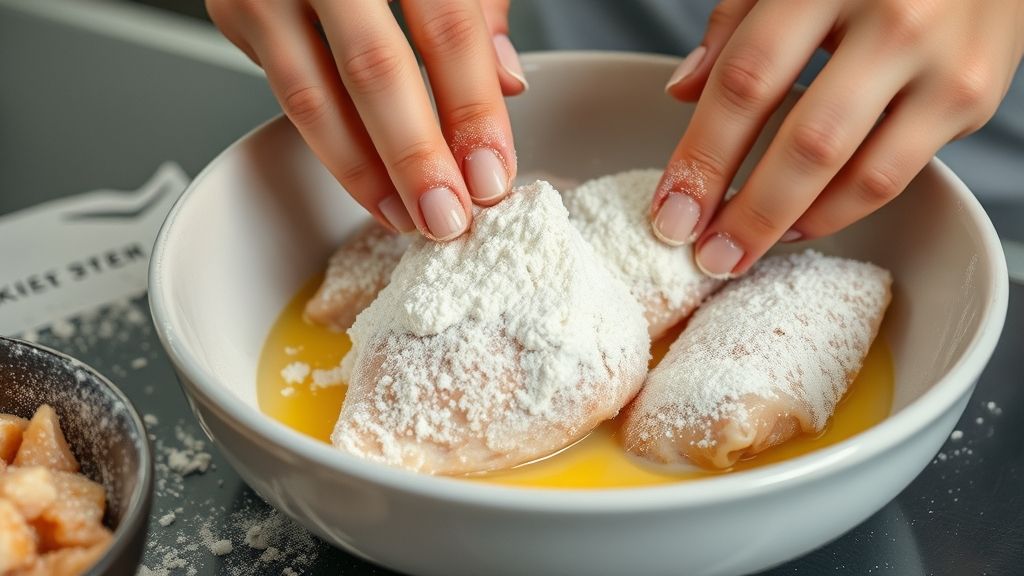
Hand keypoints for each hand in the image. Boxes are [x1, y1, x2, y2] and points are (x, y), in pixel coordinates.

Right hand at [206, 0, 525, 240]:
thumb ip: (476, 4)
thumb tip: (507, 82)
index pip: (448, 28)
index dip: (474, 110)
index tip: (493, 173)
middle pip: (376, 69)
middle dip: (416, 157)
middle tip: (447, 217)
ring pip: (314, 96)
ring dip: (364, 173)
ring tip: (406, 217)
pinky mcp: (233, 8)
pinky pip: (286, 92)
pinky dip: (329, 147)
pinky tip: (366, 181)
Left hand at [652, 0, 1023, 277]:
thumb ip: (735, 25)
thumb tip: (682, 92)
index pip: (747, 80)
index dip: (702, 155)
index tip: (671, 209)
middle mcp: (895, 19)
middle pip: (806, 142)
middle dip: (747, 213)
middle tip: (708, 256)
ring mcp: (944, 63)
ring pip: (859, 174)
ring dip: (792, 224)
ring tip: (745, 248)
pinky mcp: (975, 97)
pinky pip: (897, 175)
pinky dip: (840, 210)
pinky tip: (799, 220)